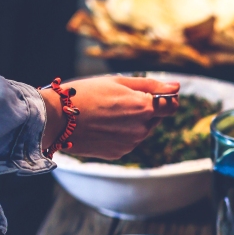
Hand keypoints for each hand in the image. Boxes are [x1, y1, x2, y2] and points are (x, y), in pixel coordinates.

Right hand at [40, 76, 179, 159]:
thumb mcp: (119, 81)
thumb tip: (177, 87)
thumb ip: (152, 85)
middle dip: (145, 109)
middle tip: (118, 101)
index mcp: (144, 108)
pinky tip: (103, 126)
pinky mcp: (118, 153)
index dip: (166, 98)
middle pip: (155, 118)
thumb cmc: (86, 93)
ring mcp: (130, 144)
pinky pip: (128, 141)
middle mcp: (141, 129)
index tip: (155, 94)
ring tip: (107, 113)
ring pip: (142, 130)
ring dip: (133, 122)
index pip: (172, 105)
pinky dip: (121, 133)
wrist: (56, 119)